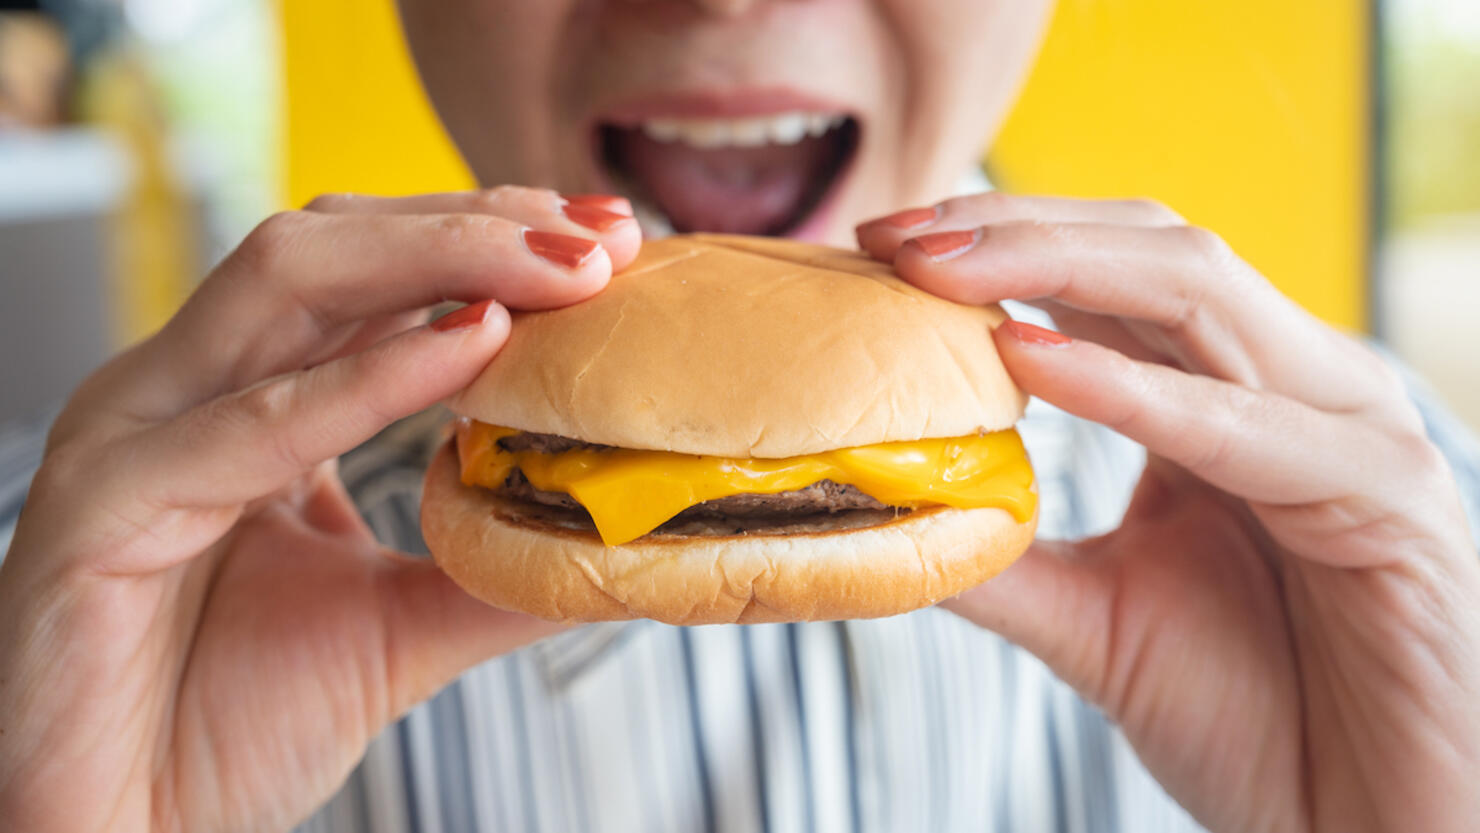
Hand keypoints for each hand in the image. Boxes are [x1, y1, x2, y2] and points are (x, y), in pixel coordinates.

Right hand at [0, 189, 640, 831]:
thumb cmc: (229, 726)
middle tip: (601, 236)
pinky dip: (367, 379)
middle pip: (332, 246)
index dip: (488, 240)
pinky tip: (473, 346)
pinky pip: (248, 424)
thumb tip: (613, 532)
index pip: (369, 273)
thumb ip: (493, 569)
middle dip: (476, 224)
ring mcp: (134, 434)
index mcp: (240, 399)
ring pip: (287, 284)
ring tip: (563, 267)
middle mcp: (184, 393)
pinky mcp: (101, 506)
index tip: (607, 241)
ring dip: (440, 260)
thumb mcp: (398, 625)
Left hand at [858, 195, 1479, 832]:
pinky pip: (1244, 426)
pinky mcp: (1387, 499)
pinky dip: (1131, 390)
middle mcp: (1293, 388)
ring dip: (1054, 267)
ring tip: (935, 268)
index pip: (1108, 275)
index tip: (875, 244)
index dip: (994, 243)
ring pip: (1197, 296)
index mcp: (1230, 399)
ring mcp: (1347, 430)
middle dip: (1010, 229)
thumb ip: (1002, 554)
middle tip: (889, 234)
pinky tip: (1026, 360)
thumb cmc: (1254, 716)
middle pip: (1149, 251)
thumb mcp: (1094, 619)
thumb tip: (884, 503)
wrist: (1364, 828)